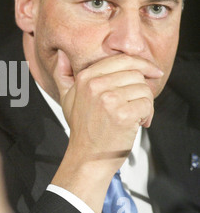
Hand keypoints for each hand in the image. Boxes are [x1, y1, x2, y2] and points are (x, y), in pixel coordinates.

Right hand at [51, 50, 163, 212]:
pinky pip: (147, 104)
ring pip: (144, 89)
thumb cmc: (81, 129)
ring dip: (145, 103)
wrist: (87, 157)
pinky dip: (147, 115)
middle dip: (142, 88)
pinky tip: (137, 123)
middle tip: (136, 103)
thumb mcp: (67, 98)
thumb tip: (61, 55)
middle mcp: (95, 85)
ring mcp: (109, 100)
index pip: (122, 60)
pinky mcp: (123, 114)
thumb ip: (63, 75)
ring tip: (134, 116)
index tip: (152, 72)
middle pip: (136, 73)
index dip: (142, 65)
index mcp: (85, 78)